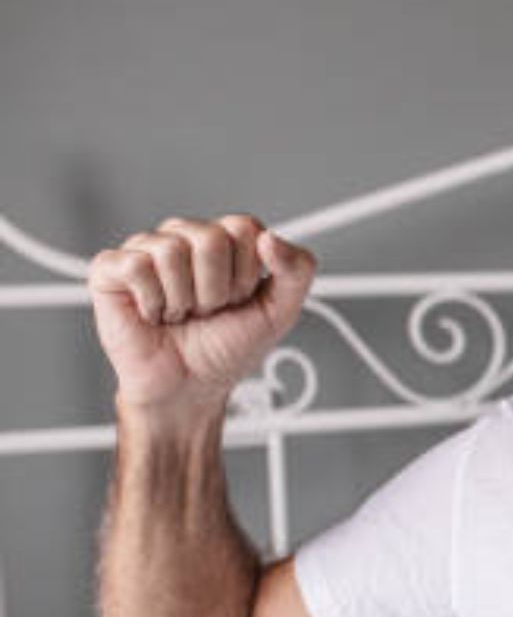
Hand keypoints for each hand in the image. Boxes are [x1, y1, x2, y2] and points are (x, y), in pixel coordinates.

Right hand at [89, 215, 314, 416]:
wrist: (190, 388)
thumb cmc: (227, 349)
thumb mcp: (280, 312)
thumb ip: (297, 271)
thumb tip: (271, 238)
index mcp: (224, 240)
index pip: (244, 228)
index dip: (246, 274)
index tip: (238, 299)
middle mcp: (183, 237)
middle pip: (211, 238)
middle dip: (217, 289)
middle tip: (206, 310)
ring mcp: (146, 249)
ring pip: (173, 251)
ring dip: (185, 299)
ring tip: (180, 314)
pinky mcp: (111, 268)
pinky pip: (137, 266)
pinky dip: (153, 303)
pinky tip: (153, 314)